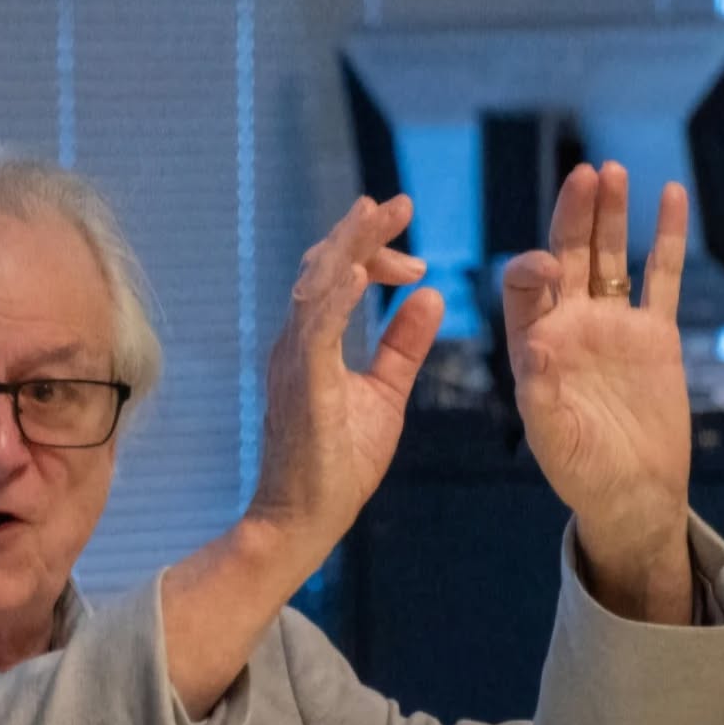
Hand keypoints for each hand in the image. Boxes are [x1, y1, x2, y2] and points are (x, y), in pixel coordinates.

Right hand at [248, 194, 443, 567]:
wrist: (303, 521)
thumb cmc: (336, 464)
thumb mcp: (383, 394)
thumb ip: (402, 345)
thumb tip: (429, 295)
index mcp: (312, 344)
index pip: (337, 277)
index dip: (372, 254)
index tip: (415, 261)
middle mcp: (296, 344)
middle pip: (323, 268)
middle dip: (361, 232)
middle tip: (400, 203)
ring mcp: (294, 363)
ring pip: (316, 286)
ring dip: (349, 247)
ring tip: (379, 212)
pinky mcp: (302, 387)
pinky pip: (316, 332)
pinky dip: (336, 299)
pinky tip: (359, 274)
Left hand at [501, 162, 692, 622]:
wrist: (631, 491)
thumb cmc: (580, 471)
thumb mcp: (552, 438)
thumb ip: (540, 394)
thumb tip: (535, 348)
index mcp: (532, 348)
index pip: (524, 292)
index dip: (530, 269)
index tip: (545, 263)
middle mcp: (569, 327)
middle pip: (566, 258)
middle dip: (572, 217)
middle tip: (582, 174)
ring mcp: (611, 326)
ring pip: (609, 258)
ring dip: (610, 216)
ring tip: (611, 171)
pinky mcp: (654, 333)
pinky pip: (660, 277)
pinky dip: (664, 239)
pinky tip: (668, 197)